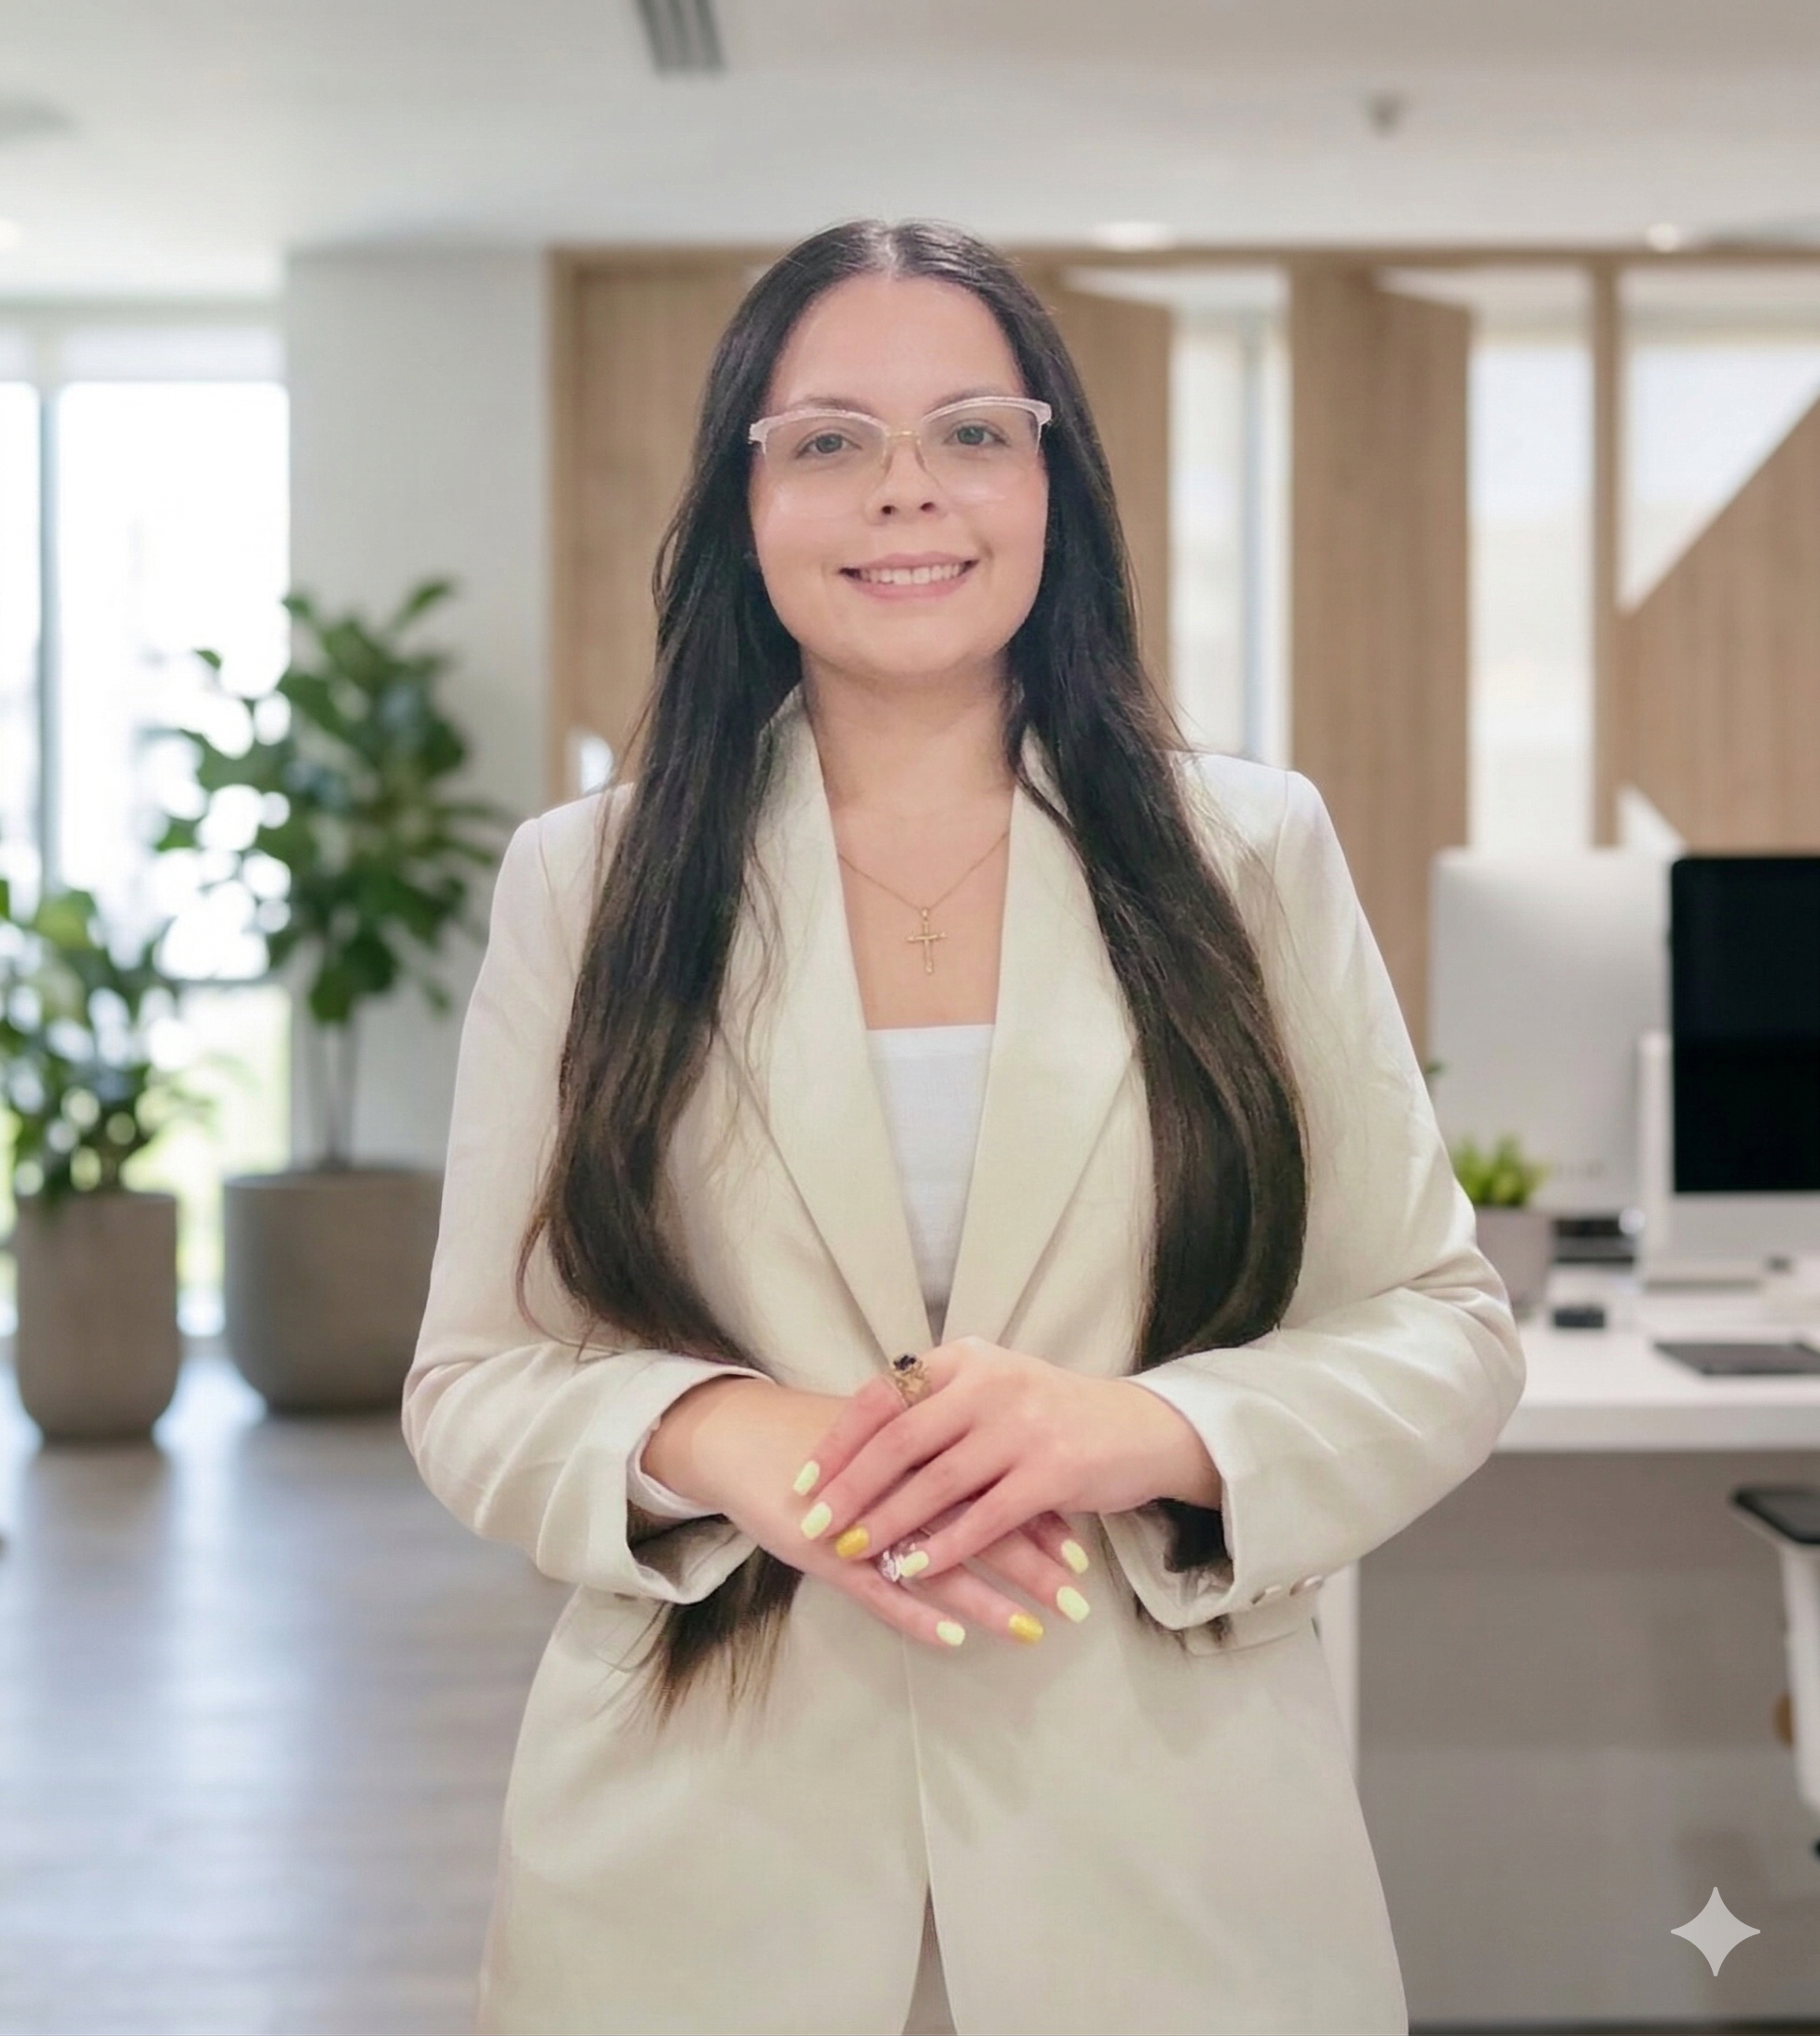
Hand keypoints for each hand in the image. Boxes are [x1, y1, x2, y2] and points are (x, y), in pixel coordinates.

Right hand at [642, 1375, 1084, 1649]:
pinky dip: (915, 1613)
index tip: (1079, 1553)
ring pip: (937, 1563)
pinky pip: (878, 1589)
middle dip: (1030, 1567)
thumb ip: (936, 1456)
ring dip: (989, 1600)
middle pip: (978, 1524)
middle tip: (1077, 1602)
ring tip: (1033, 1631)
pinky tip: (953, 1638)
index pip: (992, 1484)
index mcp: (920, 1447)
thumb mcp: (883, 1439)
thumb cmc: (821, 1443)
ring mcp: (864, 1520)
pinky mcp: (827, 1553)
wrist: (743, 1437)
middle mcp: (900, 1482)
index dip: (1037, 1519)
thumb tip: (1001, 1477)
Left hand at [793, 1337, 1223, 1584]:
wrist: (1138, 1428)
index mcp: (967, 1358)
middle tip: (815, 1525)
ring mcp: (1023, 1428)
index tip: (804, 1478)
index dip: (840, 1441)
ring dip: (888, 1523)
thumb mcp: (993, 1384)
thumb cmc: (1051, 1413)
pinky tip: (913, 1569)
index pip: (884, 1395)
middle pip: (901, 1440)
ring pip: (937, 1483)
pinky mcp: (1053, 1473)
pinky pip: (984, 1518)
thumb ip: (936, 1401)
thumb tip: (857, 1435)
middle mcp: (991, 1384)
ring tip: (852, 1553)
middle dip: (851, 1488)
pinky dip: (944, 1547)